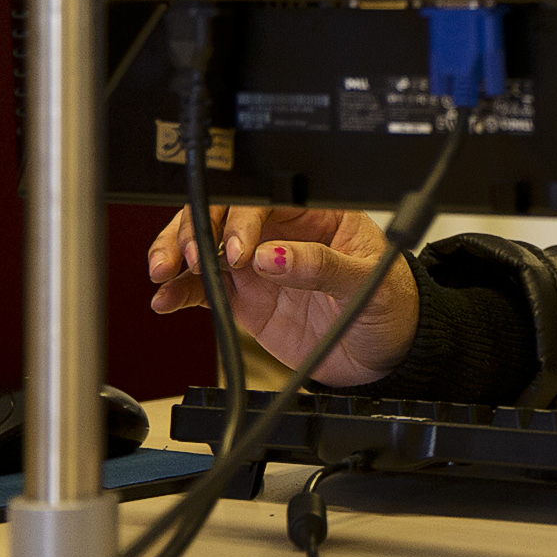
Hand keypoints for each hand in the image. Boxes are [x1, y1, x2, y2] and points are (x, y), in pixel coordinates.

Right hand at [147, 203, 420, 388]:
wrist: (386, 355)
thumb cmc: (391, 306)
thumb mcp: (369, 283)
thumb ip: (322, 267)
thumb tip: (274, 256)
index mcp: (317, 215)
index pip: (266, 201)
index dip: (241, 220)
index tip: (237, 251)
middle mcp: (282, 233)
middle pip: (224, 216)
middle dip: (196, 230)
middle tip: (186, 258)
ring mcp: (259, 265)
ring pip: (204, 247)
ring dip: (178, 255)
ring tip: (164, 275)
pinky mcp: (245, 297)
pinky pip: (203, 288)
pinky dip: (179, 292)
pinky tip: (165, 300)